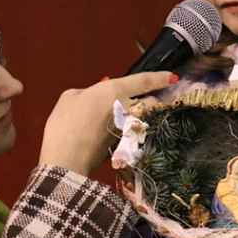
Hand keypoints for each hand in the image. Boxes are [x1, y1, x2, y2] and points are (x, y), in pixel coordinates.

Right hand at [38, 71, 174, 175]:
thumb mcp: (70, 98)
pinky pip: (132, 133)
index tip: (173, 77)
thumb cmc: (64, 125)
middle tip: (148, 99)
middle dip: (153, 100)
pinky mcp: (124, 147)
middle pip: (151, 103)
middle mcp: (127, 109)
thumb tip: (95, 97)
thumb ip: (87, 92)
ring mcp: (128, 130)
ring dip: (140, 116)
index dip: (160, 78)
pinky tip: (115, 132)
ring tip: (130, 116)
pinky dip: (129, 130)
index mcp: (114, 92)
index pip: (144, 81)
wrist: (66, 160)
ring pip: (143, 119)